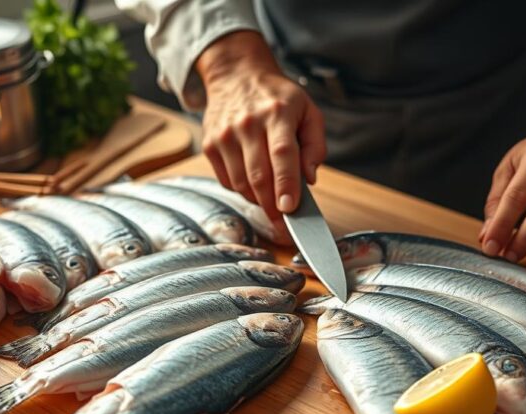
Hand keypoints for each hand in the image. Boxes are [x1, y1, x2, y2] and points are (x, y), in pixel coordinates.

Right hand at [196, 32, 325, 235]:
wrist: (237, 76)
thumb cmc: (277, 98)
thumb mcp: (308, 111)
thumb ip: (316, 144)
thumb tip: (309, 178)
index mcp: (278, 113)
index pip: (282, 154)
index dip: (286, 184)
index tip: (290, 209)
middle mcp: (248, 123)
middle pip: (259, 175)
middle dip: (272, 207)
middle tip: (284, 225)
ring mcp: (225, 135)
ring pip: (241, 183)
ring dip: (259, 201)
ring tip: (272, 201)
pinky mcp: (210, 145)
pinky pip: (227, 181)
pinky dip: (243, 190)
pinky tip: (254, 183)